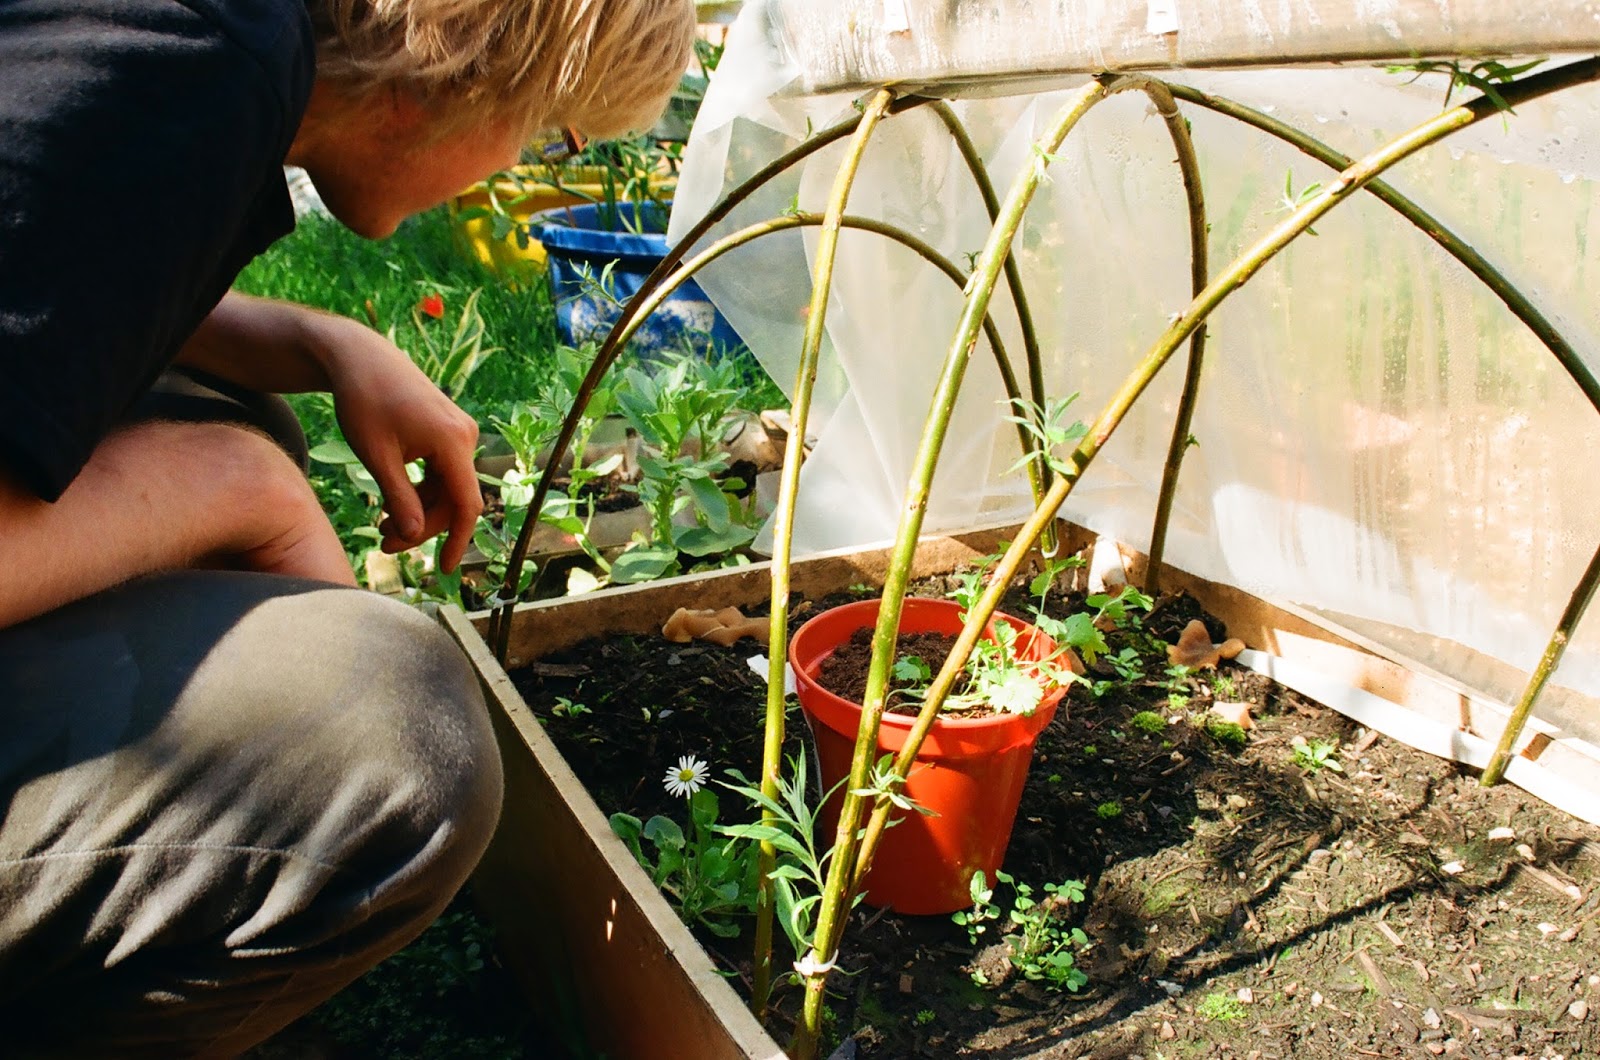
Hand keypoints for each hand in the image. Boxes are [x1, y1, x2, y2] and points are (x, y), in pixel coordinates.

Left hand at [321, 326, 483, 571]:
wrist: (359, 355)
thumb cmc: (362, 400)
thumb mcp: (376, 455)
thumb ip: (398, 497)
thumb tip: (413, 537)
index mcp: (452, 442)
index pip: (466, 505)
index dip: (457, 541)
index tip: (442, 570)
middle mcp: (464, 437)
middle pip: (453, 499)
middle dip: (422, 527)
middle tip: (383, 546)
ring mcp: (457, 431)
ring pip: (446, 488)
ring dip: (418, 511)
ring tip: (382, 527)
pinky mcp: (446, 429)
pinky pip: (441, 472)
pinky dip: (419, 490)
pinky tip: (393, 502)